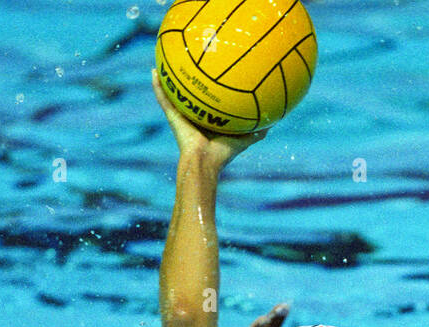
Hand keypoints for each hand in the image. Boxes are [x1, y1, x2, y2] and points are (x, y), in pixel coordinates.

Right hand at [152, 68, 268, 169]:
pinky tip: (154, 71)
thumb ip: (257, 130)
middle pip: (189, 95)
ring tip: (164, 62)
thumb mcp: (244, 139)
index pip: (207, 102)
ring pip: (173, 94)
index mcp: (208, 120)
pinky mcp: (172, 116)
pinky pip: (163, 98)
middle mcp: (193, 116)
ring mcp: (181, 116)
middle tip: (186, 62)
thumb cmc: (223, 154)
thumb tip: (274, 122)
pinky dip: (158, 86)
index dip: (209, 90)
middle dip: (187, 81)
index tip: (211, 75)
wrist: (205, 162)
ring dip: (168, 80)